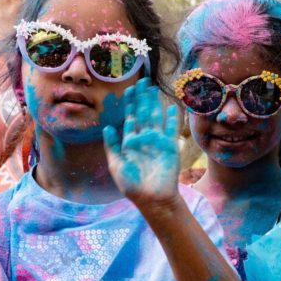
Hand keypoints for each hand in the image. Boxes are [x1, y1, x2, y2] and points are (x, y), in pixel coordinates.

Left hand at [103, 78, 179, 206]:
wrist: (152, 198)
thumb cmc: (132, 185)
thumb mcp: (116, 164)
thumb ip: (112, 146)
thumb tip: (107, 127)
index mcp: (130, 142)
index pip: (130, 118)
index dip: (130, 103)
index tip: (129, 89)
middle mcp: (144, 139)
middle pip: (143, 113)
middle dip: (142, 98)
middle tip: (142, 81)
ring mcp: (158, 141)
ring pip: (156, 117)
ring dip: (155, 103)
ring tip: (154, 88)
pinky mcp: (170, 147)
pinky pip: (171, 129)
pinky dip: (172, 118)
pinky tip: (172, 106)